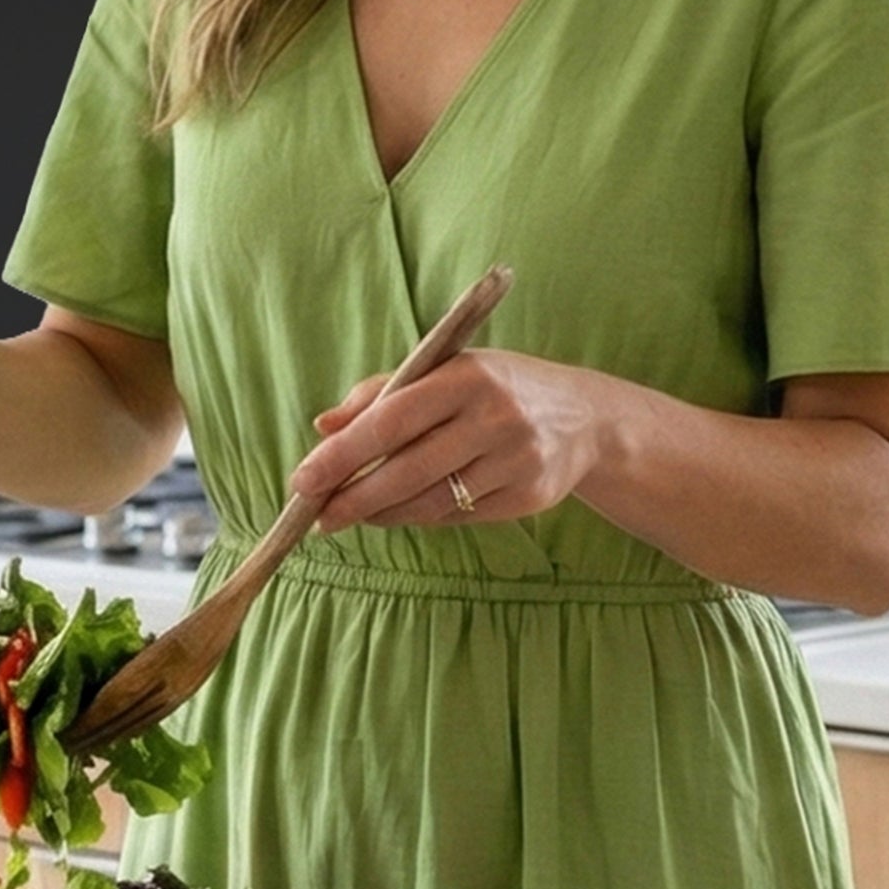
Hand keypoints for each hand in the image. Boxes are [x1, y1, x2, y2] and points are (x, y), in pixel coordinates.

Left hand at [290, 349, 612, 531]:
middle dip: (353, 497)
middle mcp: (495, 417)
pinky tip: (396, 512)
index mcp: (467, 376)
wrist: (585, 418)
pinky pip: (457, 515)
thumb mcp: (445, 371)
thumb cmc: (495, 388)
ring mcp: (516, 460)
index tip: (303, 480)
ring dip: (381, 513)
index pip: (391, 419)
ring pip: (430, 500)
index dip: (343, 454)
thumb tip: (322, 426)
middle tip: (315, 516)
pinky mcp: (529, 497)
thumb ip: (381, 394)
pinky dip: (419, 516)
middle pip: (407, 469)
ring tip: (348, 515)